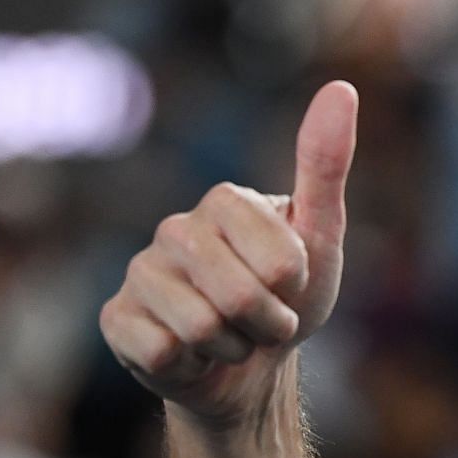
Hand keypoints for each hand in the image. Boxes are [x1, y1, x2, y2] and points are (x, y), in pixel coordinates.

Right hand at [100, 81, 358, 428]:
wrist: (251, 369)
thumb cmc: (290, 297)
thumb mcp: (321, 236)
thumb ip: (325, 166)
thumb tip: (341, 88)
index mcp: (224, 202)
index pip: (281, 262)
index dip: (294, 289)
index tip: (290, 286)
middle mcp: (174, 228)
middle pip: (239, 296)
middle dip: (267, 325)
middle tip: (264, 320)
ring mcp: (140, 273)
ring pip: (200, 328)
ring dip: (232, 348)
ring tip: (230, 337)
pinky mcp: (116, 319)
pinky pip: (161, 351)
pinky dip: (190, 367)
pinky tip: (190, 355)